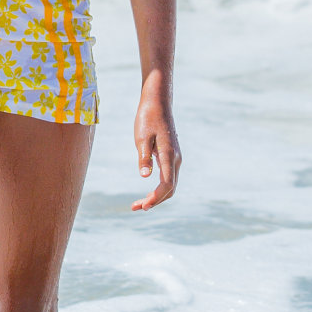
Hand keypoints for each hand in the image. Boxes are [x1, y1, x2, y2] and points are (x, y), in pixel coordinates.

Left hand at [131, 90, 180, 211]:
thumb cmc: (147, 118)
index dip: (155, 197)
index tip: (142, 206)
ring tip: (139, 204)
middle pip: (170, 189)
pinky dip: (160, 189)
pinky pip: (169, 178)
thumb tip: (144, 176)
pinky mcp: (172, 156)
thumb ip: (143, 157)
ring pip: (170, 185)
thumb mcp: (141, 137)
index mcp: (169, 154)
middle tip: (136, 208)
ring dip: (157, 197)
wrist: (157, 103)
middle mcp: (176, 159)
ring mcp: (175, 158)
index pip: (167, 184)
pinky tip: (148, 192)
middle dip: (155, 201)